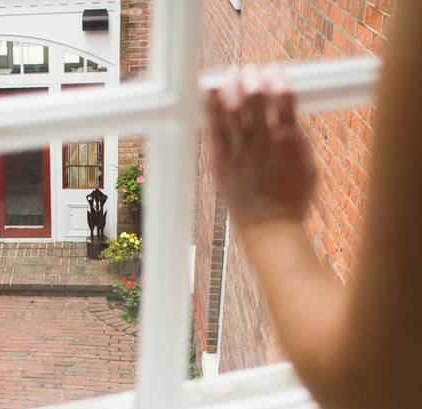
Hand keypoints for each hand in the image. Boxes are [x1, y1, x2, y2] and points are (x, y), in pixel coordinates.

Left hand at [205, 66, 315, 234]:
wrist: (270, 229)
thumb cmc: (292, 201)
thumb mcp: (307, 166)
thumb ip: (297, 139)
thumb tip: (290, 118)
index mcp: (290, 141)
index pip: (284, 99)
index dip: (278, 80)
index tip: (275, 70)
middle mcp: (264, 143)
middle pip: (256, 100)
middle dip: (252, 79)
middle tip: (250, 69)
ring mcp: (241, 153)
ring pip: (233, 111)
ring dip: (232, 88)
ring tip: (231, 73)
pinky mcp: (222, 163)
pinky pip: (215, 130)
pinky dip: (212, 108)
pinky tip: (210, 93)